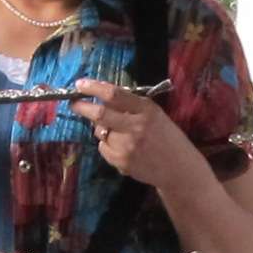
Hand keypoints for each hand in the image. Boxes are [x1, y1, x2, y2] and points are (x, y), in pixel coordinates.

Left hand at [72, 81, 193, 188]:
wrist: (178, 168)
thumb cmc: (167, 136)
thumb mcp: (154, 114)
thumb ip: (131, 105)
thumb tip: (101, 98)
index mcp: (145, 109)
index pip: (114, 94)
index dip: (93, 88)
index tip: (80, 83)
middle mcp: (135, 126)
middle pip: (99, 114)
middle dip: (82, 107)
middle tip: (74, 103)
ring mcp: (127, 146)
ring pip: (99, 132)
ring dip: (102, 130)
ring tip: (120, 134)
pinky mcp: (121, 162)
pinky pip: (103, 148)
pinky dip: (108, 146)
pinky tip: (124, 149)